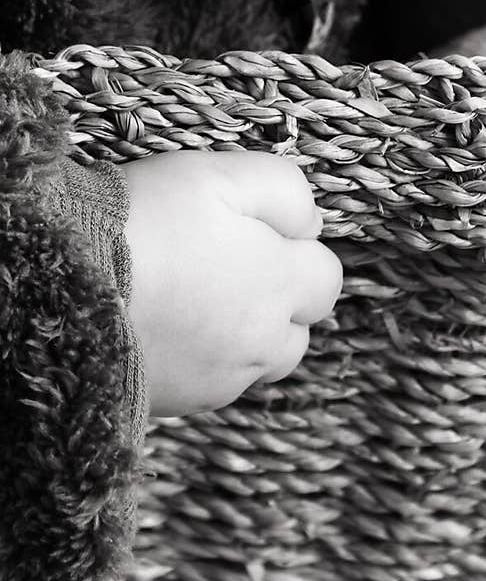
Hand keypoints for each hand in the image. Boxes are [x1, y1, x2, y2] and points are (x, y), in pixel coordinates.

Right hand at [121, 149, 340, 415]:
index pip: (327, 280)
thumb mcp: (221, 176)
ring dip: (240, 334)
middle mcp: (260, 344)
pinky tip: (165, 324)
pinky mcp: (177, 404)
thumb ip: (285, 192)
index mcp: (280, 286)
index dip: (297, 252)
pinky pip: (209, 383)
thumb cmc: (145, 220)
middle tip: (224, 265)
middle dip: (276, 301)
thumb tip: (311, 225)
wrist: (64, 284)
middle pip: (295, 330)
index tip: (256, 234)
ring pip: (253, 362)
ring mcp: (218, 381)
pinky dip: (200, 358)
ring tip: (191, 296)